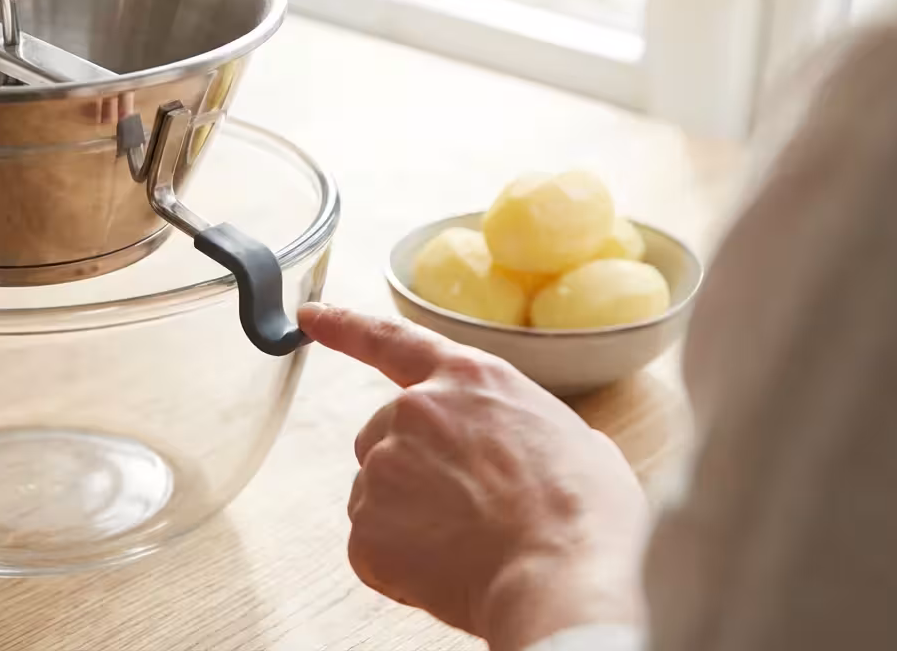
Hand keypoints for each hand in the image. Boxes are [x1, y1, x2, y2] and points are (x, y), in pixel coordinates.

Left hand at [299, 304, 649, 650]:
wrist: (561, 579)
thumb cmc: (584, 515)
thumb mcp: (576, 439)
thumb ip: (528, 427)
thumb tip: (532, 451)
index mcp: (469, 378)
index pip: (392, 340)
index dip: (346, 326)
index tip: (311, 316)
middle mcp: (415, 411)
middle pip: (385, 437)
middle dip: (414, 471)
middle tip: (470, 509)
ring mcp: (383, 468)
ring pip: (379, 495)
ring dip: (410, 519)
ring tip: (470, 544)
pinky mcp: (366, 528)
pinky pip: (373, 547)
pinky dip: (401, 565)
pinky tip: (447, 571)